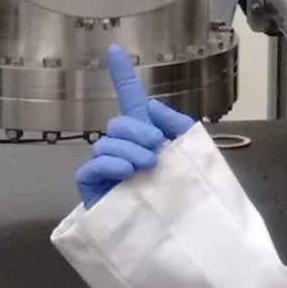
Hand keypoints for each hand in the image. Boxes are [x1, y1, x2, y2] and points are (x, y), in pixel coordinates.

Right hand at [74, 45, 199, 206]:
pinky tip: (127, 171)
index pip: (131, 100)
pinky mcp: (94, 188)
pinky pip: (94, 165)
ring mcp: (107, 169)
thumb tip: (150, 104)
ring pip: (107, 142)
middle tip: (157, 150)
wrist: (178, 238)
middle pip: (120, 122)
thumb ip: (177, 126)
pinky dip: (111, 163)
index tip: (114, 50)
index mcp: (145, 137)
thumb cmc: (186, 198)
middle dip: (139, 132)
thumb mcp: (192, 156)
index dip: (122, 75)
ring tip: (147, 167)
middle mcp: (123, 149)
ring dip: (130, 150)